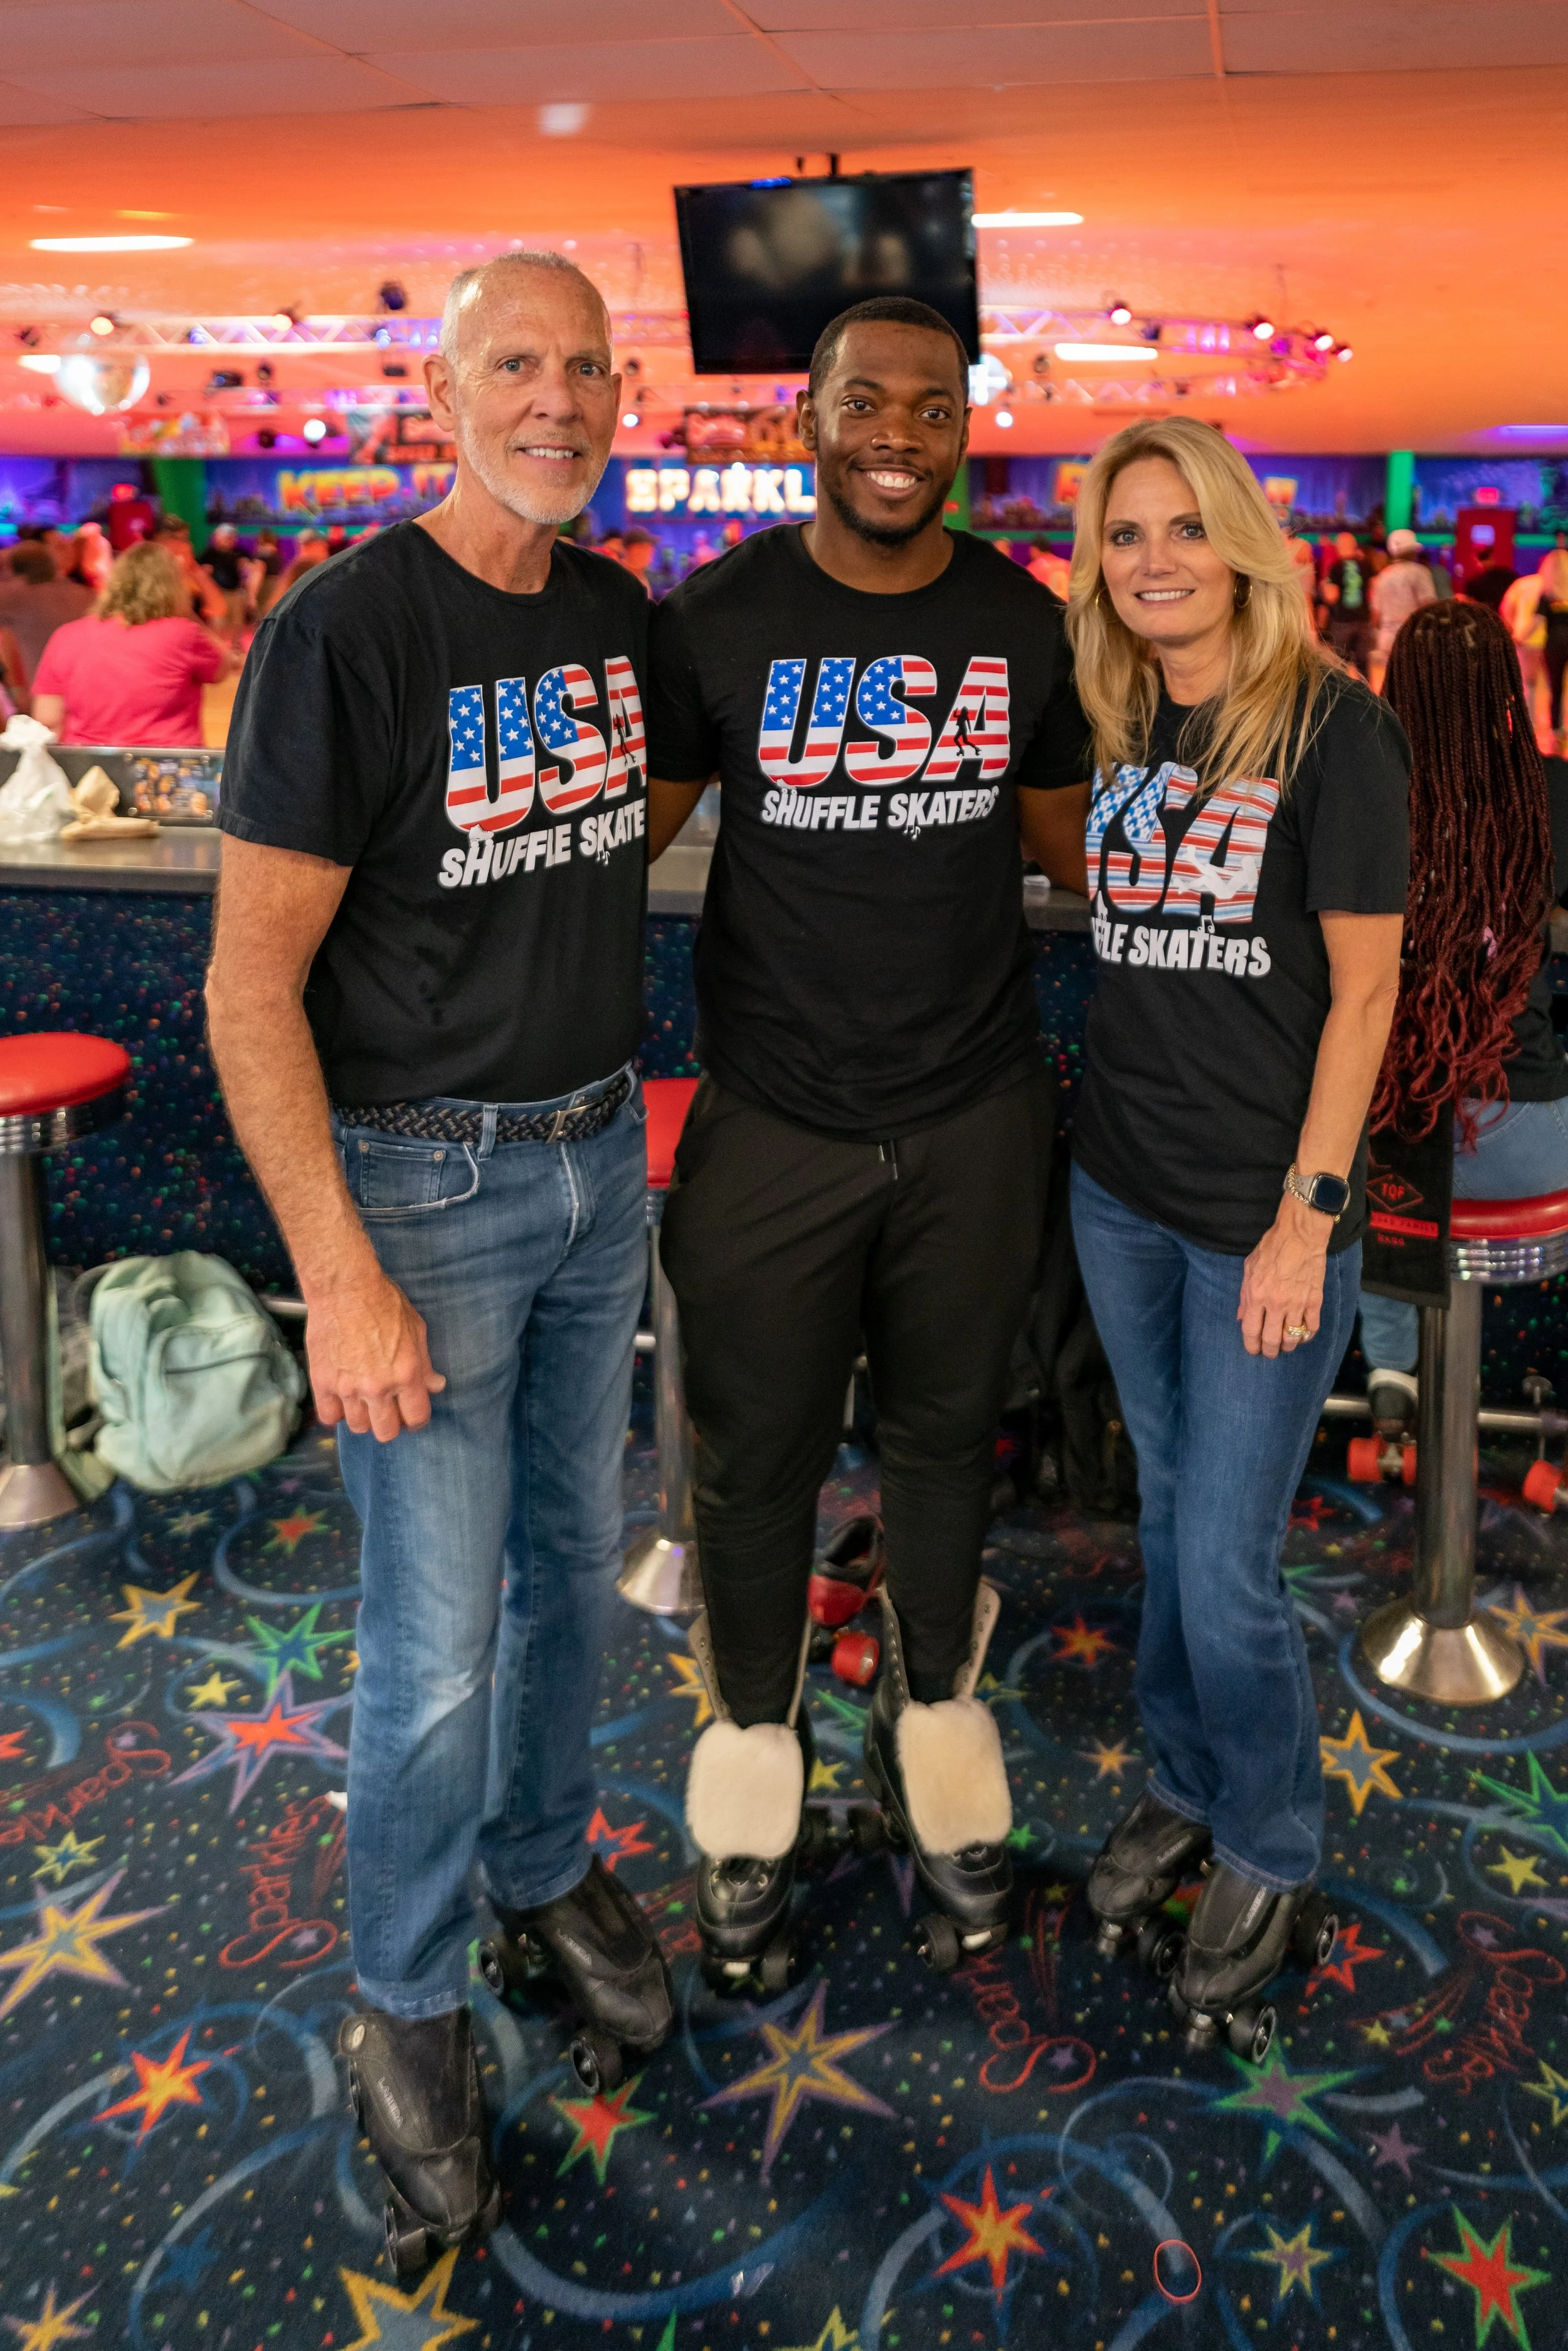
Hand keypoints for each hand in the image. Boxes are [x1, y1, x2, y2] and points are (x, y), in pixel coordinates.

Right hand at [304, 1267, 445, 1440]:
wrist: (344, 1288)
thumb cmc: (384, 1302)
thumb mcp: (416, 1329)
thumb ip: (425, 1364)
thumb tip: (435, 1386)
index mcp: (406, 1374)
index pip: (416, 1418)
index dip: (415, 1421)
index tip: (410, 1416)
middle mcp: (378, 1387)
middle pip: (385, 1431)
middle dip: (389, 1424)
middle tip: (386, 1410)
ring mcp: (348, 1387)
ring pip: (357, 1427)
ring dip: (363, 1417)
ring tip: (363, 1401)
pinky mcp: (322, 1382)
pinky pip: (329, 1417)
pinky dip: (336, 1412)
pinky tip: (341, 1399)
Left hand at [1238, 1196, 1330, 1358]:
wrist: (1300, 1235)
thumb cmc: (1271, 1247)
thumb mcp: (1249, 1268)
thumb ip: (1244, 1296)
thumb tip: (1241, 1317)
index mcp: (1256, 1295)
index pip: (1251, 1331)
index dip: (1251, 1346)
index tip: (1253, 1351)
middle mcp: (1275, 1303)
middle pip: (1271, 1339)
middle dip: (1269, 1351)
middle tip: (1270, 1353)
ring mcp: (1297, 1303)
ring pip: (1292, 1338)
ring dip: (1288, 1345)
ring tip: (1285, 1345)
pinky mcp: (1315, 1301)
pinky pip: (1311, 1328)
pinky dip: (1307, 1336)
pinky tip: (1303, 1335)